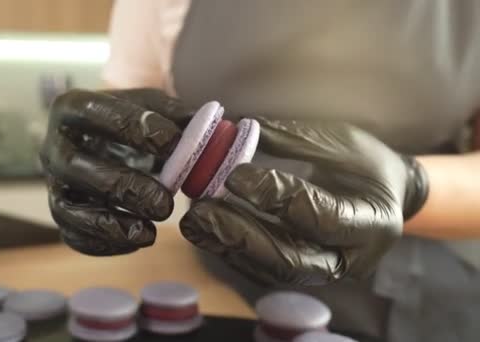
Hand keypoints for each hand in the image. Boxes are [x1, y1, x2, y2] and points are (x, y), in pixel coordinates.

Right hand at [40, 88, 191, 255]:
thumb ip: (176, 114)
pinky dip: (105, 244)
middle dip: (124, 187)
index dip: (131, 127)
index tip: (172, 142)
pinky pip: (73, 236)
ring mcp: (54, 184)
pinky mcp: (62, 214)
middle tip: (166, 203)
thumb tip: (206, 126)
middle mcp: (54, 147)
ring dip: (111, 225)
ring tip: (152, 231)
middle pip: (75, 167)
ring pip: (67, 210)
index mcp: (72, 108)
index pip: (92, 112)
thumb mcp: (152, 108)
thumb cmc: (132, 122)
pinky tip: (139, 238)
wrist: (108, 142)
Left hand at [180, 118, 428, 284]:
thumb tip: (240, 125)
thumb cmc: (366, 163)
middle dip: (242, 235)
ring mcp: (325, 272)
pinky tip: (204, 231)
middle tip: (202, 211)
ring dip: (228, 246)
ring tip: (194, 221)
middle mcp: (351, 259)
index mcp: (373, 222)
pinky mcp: (302, 273)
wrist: (382, 196)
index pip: (320, 217)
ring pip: (271, 270)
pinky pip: (263, 270)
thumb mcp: (342, 140)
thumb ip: (295, 138)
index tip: (235, 174)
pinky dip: (231, 252)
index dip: (276, 196)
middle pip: (292, 260)